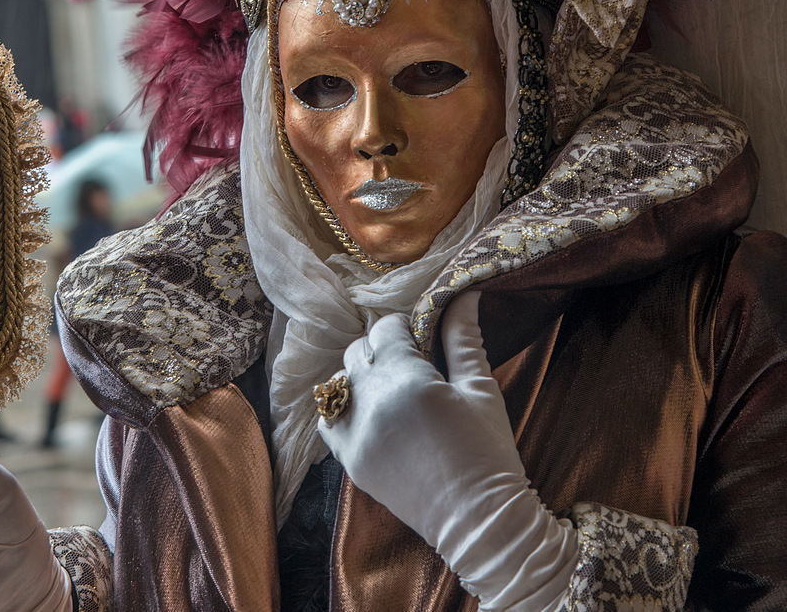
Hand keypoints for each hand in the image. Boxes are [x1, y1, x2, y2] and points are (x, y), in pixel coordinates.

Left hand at [317, 296, 576, 611]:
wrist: (480, 523)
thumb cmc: (488, 453)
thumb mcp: (481, 388)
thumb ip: (464, 338)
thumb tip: (463, 293)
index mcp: (406, 379)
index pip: (386, 328)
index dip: (405, 328)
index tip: (423, 340)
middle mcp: (371, 401)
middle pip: (359, 350)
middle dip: (383, 349)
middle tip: (412, 365)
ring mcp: (354, 432)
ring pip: (340, 380)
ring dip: (361, 376)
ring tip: (393, 392)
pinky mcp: (348, 459)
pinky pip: (328, 418)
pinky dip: (343, 408)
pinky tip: (371, 414)